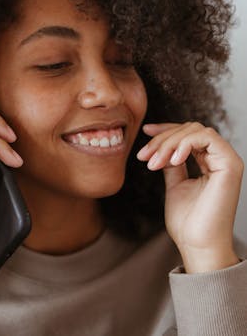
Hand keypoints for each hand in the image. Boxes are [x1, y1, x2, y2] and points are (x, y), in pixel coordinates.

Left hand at [136, 122, 243, 271]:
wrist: (196, 244)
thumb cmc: (187, 221)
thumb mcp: (174, 184)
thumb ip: (171, 164)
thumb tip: (162, 147)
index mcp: (209, 163)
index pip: (188, 134)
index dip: (166, 130)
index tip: (145, 131)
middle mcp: (220, 159)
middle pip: (189, 129)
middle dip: (162, 139)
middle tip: (144, 156)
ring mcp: (227, 161)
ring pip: (195, 130)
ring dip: (169, 142)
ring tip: (154, 163)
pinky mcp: (230, 165)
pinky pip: (207, 138)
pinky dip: (185, 143)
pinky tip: (172, 159)